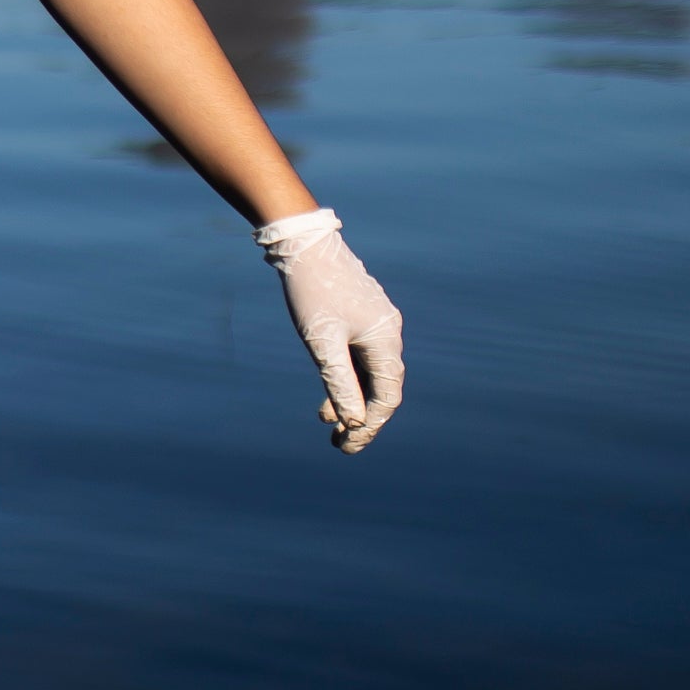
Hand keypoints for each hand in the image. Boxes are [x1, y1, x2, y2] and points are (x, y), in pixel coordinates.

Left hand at [259, 210, 402, 453]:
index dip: (371, 425)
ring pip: (368, 372)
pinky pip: (358, 356)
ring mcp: (375, 322)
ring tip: (326, 422)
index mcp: (385, 339)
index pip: (387, 395)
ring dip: (351, 398)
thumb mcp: (321, 343)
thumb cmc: (311, 291)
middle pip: (381, 386)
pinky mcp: (360, 315)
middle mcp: (387, 332)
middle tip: (339, 444)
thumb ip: (339, 383)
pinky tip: (326, 394)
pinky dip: (345, 377)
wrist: (302, 243)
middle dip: (361, 417)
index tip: (348, 446)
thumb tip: (354, 422)